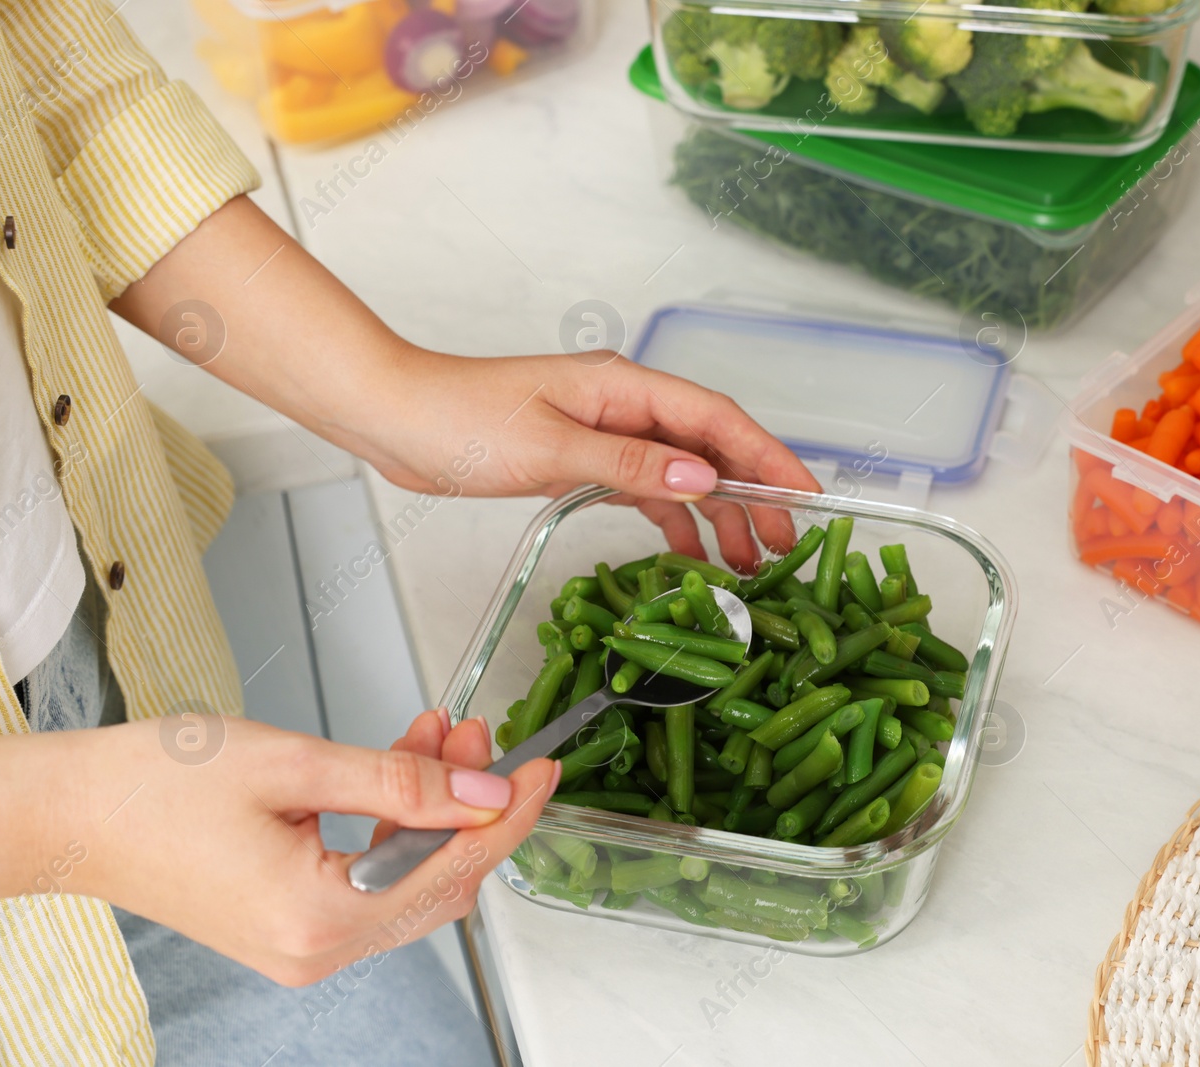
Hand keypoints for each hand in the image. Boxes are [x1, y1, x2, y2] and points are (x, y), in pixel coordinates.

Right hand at [42, 714, 553, 985]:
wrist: (72, 814)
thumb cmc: (156, 786)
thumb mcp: (296, 763)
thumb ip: (402, 779)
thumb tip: (485, 787)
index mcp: (318, 919)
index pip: (453, 869)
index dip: (508, 815)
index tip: (543, 769)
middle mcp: (317, 951)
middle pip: (439, 881)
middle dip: (472, 803)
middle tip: (483, 734)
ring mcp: (304, 947)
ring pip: (410, 877)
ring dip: (435, 806)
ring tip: (442, 733)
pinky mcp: (293, 929)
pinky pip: (373, 880)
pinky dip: (398, 824)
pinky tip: (405, 765)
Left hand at [355, 350, 821, 572]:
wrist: (394, 416)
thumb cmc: (459, 419)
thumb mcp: (552, 449)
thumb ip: (632, 465)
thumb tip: (703, 481)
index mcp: (625, 387)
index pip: (718, 421)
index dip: (768, 457)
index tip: (806, 495)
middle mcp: (624, 405)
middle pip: (709, 449)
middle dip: (752, 495)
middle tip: (784, 547)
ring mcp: (604, 432)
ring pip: (681, 474)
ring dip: (716, 515)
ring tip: (747, 563)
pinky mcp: (580, 459)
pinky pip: (644, 490)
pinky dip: (672, 520)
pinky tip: (690, 553)